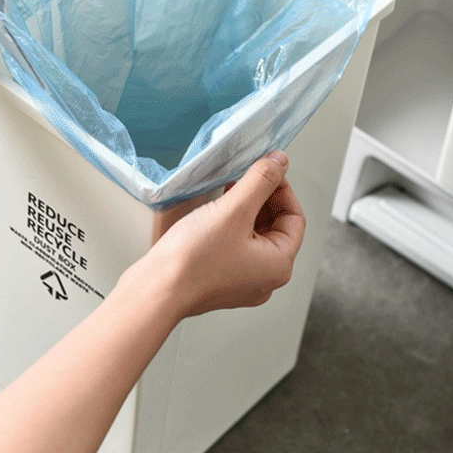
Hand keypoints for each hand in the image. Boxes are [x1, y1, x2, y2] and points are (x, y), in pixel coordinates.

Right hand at [120, 151, 306, 318]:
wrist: (157, 290)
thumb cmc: (194, 261)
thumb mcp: (234, 210)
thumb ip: (260, 181)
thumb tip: (279, 162)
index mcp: (278, 265)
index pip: (295, 218)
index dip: (282, 189)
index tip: (266, 170)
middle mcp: (265, 279)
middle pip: (276, 227)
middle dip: (263, 199)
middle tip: (245, 178)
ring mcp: (242, 282)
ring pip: (255, 237)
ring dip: (246, 211)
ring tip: (228, 192)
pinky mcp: (221, 280)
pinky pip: (236, 247)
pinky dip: (231, 226)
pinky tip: (215, 214)